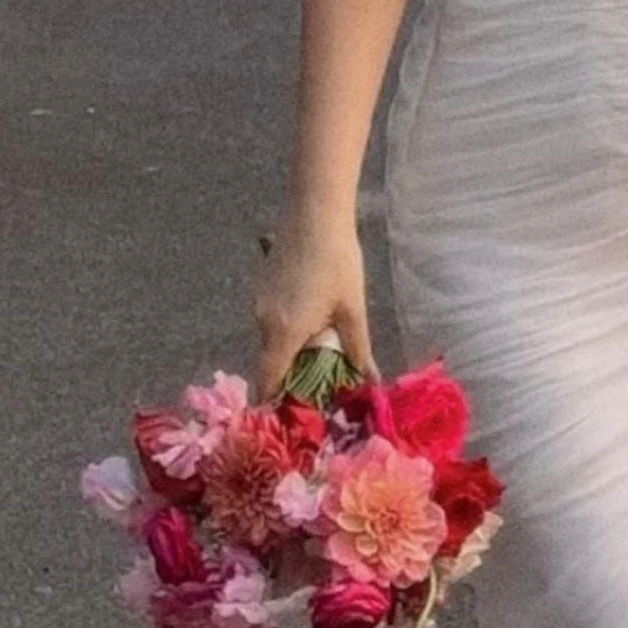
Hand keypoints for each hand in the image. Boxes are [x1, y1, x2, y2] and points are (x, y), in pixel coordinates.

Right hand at [253, 208, 376, 398]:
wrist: (315, 214)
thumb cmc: (338, 262)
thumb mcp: (352, 310)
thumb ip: (358, 349)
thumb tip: (369, 381)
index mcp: (283, 332)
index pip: (267, 380)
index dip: (273, 401)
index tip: (289, 413)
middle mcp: (262, 321)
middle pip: (271, 360)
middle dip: (291, 372)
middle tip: (320, 379)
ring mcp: (258, 301)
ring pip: (272, 337)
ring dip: (291, 346)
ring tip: (322, 343)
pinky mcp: (261, 285)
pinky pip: (271, 317)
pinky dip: (288, 324)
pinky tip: (313, 311)